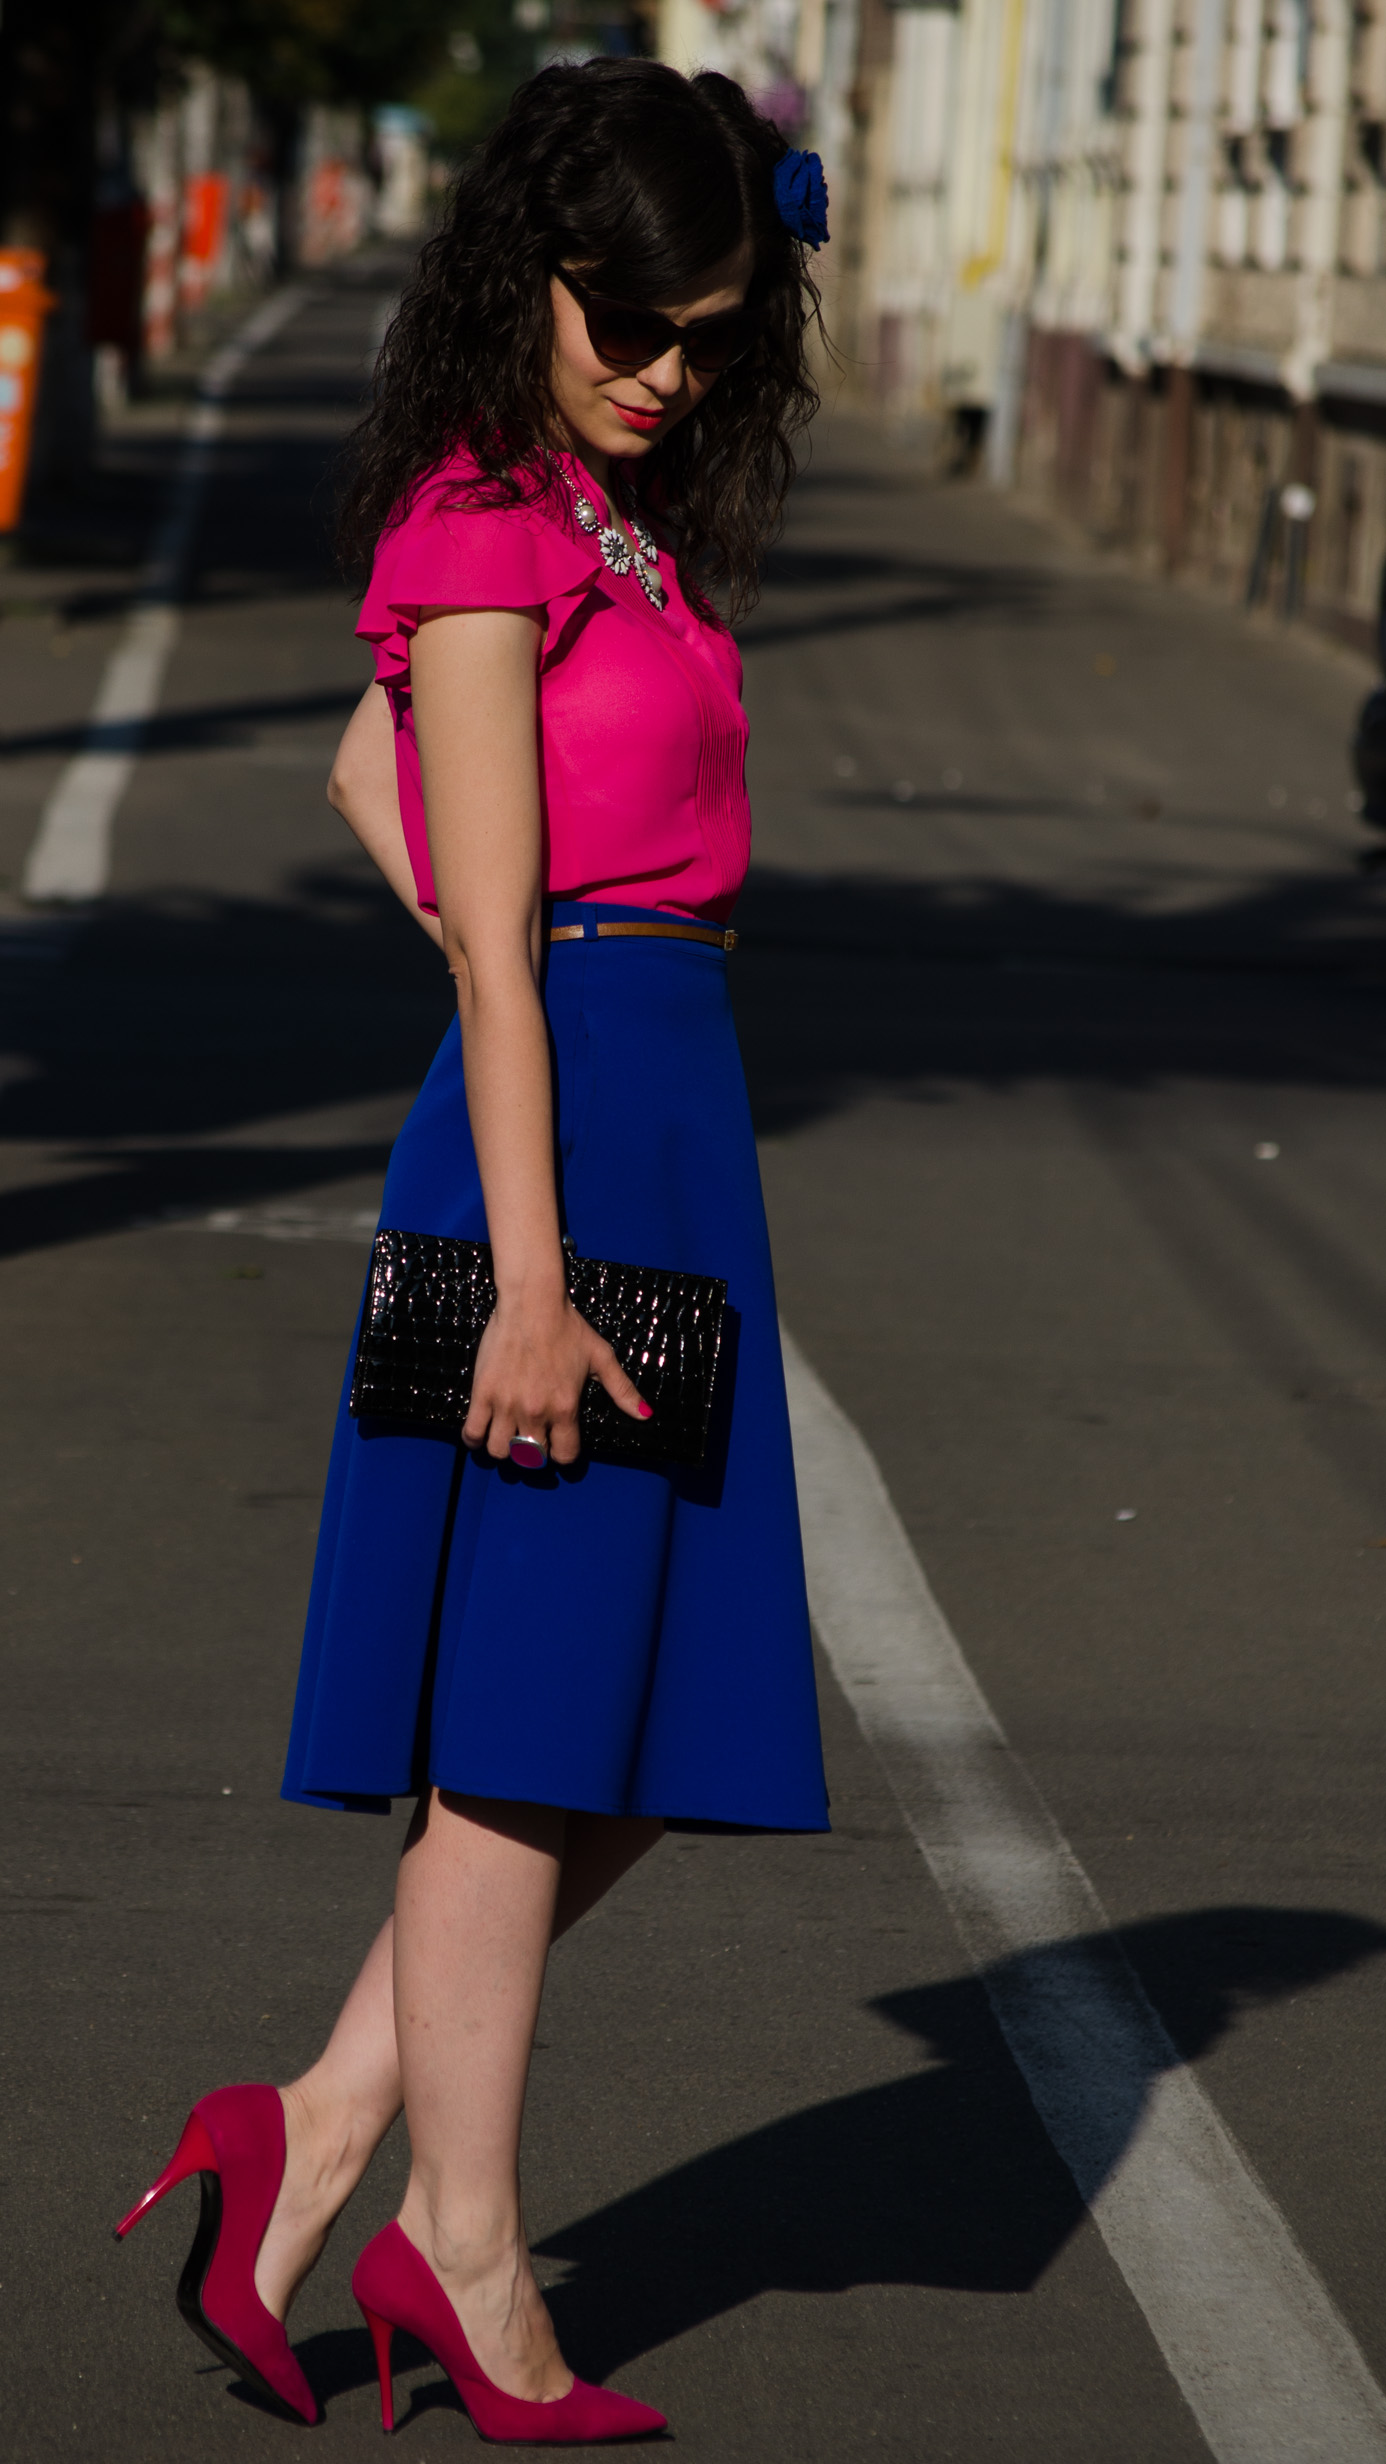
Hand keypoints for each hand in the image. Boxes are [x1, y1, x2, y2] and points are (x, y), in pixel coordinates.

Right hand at [462, 1287, 650, 1464]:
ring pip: (500, 1451)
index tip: (559, 1443)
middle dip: (535, 1453)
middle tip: (533, 1436)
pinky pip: (472, 1432)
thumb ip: (622, 1390)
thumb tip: (645, 1414)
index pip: (564, 1455)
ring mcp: (506, 1404)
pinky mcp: (482, 1393)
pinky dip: (474, 1440)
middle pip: (532, 1458)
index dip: (563, 1453)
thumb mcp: (601, 1357)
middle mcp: (536, 1412)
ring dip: (505, 1450)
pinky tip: (481, 1433)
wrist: (532, 1302)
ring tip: (508, 1435)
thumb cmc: (568, 1327)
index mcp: (566, 1407)